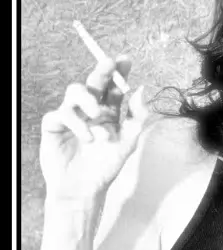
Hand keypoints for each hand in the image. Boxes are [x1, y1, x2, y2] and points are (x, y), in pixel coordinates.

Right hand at [40, 56, 148, 201]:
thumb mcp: (128, 142)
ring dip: (88, 100)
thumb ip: (137, 116)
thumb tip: (142, 88)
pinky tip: (86, 137)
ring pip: (74, 91)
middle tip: (108, 63)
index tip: (124, 59)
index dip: (118, 71)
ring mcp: (72, 116)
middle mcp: (90, 110)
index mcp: (109, 112)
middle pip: (94, 82)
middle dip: (101, 70)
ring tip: (97, 116)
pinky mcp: (55, 125)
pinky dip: (76, 123)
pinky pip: (61, 113)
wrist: (84, 190)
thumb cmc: (106, 167)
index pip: (114, 87)